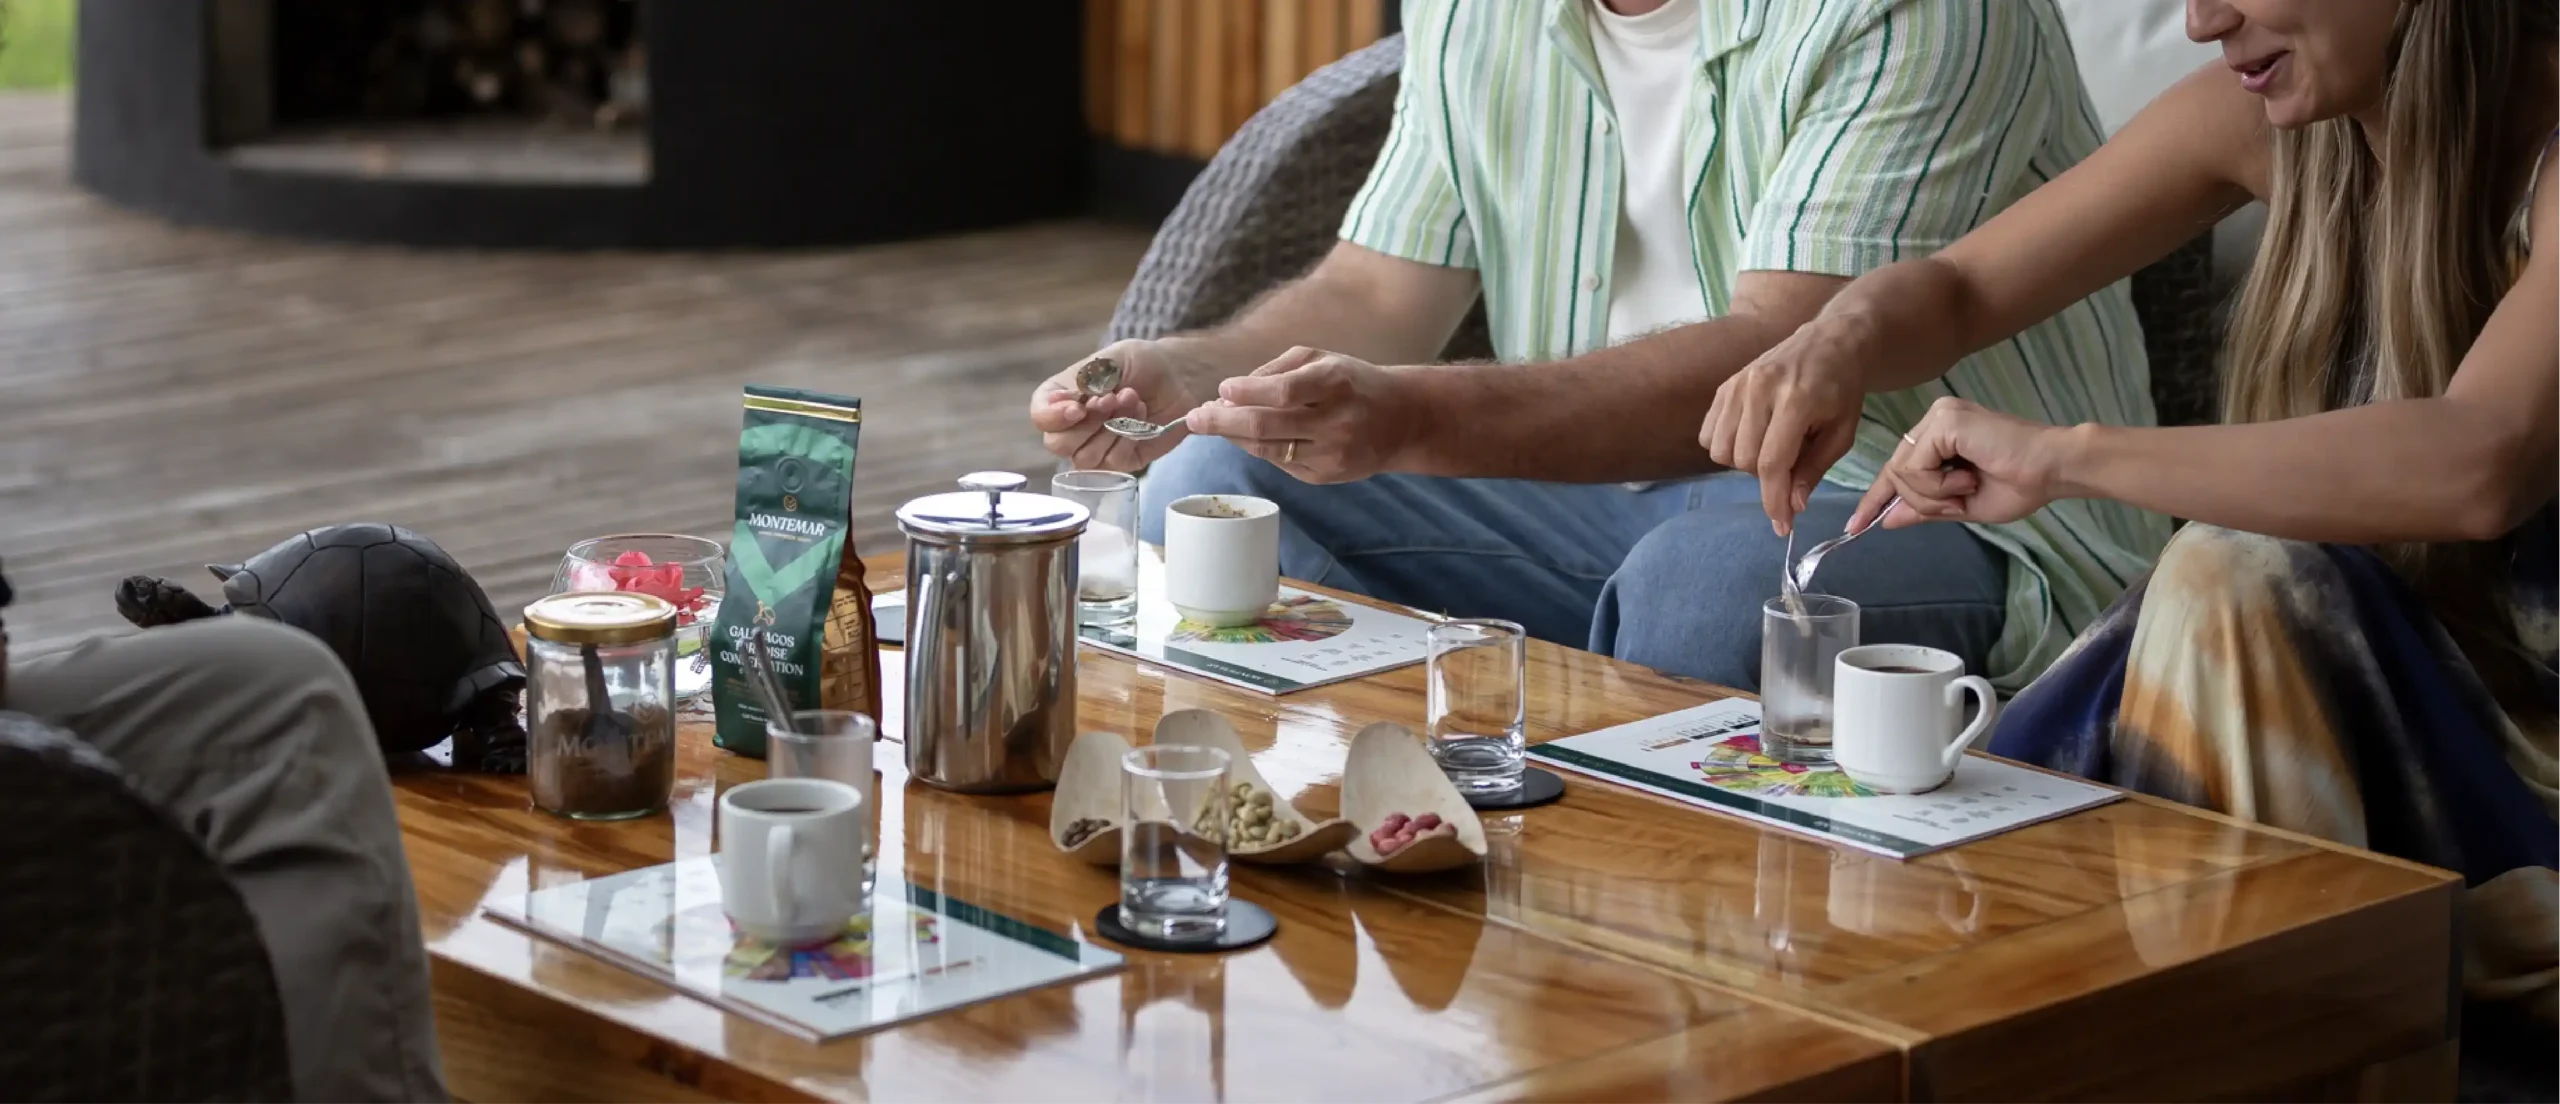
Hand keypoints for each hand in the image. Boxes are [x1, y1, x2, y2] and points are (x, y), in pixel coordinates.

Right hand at [1028, 339, 1213, 470]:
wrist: (1180, 375)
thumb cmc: (1141, 363)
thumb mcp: (1110, 361)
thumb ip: (1081, 380)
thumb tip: (1055, 401)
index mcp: (1062, 398)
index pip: (1040, 416)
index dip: (1054, 416)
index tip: (1079, 406)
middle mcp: (1073, 427)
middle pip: (1058, 444)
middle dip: (1089, 421)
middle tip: (1113, 398)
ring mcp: (1096, 446)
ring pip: (1085, 458)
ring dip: (1111, 429)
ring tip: (1132, 400)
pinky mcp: (1122, 460)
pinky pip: (1114, 463)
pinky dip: (1129, 439)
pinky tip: (1141, 417)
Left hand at [1184, 347, 1421, 483]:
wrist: (1402, 419)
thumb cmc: (1352, 382)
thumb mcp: (1321, 360)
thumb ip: (1276, 371)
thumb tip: (1230, 393)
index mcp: (1336, 384)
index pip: (1282, 393)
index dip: (1246, 393)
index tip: (1222, 390)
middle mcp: (1336, 422)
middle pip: (1267, 427)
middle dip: (1223, 422)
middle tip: (1194, 418)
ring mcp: (1332, 454)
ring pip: (1268, 450)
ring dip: (1233, 438)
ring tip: (1211, 424)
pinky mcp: (1327, 476)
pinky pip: (1280, 463)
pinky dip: (1257, 449)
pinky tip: (1244, 437)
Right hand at [1703, 315, 1878, 534]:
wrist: (1830, 340)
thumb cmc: (1842, 389)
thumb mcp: (1843, 433)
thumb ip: (1814, 469)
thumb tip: (1792, 505)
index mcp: (1796, 400)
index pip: (1772, 463)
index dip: (1775, 500)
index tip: (1783, 525)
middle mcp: (1759, 390)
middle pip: (1744, 460)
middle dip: (1766, 477)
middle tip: (1789, 463)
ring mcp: (1737, 385)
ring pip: (1721, 451)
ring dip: (1744, 462)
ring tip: (1769, 447)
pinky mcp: (1724, 385)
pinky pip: (1708, 434)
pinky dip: (1726, 446)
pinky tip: (1750, 437)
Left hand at [1848, 397, 2072, 532]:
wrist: (2052, 470)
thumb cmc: (2019, 484)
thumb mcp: (1961, 504)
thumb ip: (1924, 508)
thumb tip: (1887, 519)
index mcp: (1940, 435)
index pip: (1898, 468)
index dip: (1877, 498)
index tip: (1856, 525)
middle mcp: (1934, 420)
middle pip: (1895, 473)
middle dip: (1921, 501)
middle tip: (1959, 500)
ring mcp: (1938, 417)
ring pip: (1901, 473)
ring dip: (1934, 495)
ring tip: (1968, 486)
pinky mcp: (1944, 421)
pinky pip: (1915, 468)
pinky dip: (1938, 485)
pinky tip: (1967, 478)